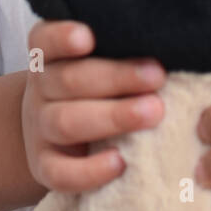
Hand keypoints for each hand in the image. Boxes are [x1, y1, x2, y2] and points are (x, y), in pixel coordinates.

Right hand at [22, 20, 165, 192]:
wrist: (56, 132)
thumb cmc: (94, 86)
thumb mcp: (99, 61)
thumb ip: (122, 51)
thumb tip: (171, 44)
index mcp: (50, 56)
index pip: (45, 40)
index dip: (63, 37)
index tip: (88, 37)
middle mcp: (40, 88)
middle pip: (70, 80)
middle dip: (117, 77)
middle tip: (158, 76)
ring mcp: (39, 128)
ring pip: (66, 122)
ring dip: (113, 117)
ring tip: (154, 112)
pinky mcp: (44, 166)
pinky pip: (59, 173)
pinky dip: (89, 171)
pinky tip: (120, 162)